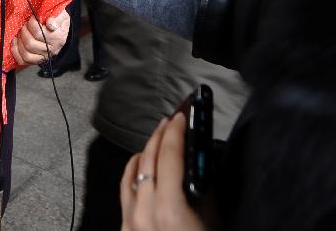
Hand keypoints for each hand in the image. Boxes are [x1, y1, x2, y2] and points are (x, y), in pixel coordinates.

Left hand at [10, 12, 70, 65]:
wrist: (61, 31)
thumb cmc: (58, 21)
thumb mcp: (61, 15)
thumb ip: (57, 18)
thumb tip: (50, 24)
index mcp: (57, 38)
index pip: (38, 33)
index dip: (31, 23)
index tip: (32, 17)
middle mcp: (51, 49)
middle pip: (30, 44)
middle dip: (24, 32)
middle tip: (25, 25)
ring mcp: (44, 56)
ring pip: (26, 54)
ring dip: (19, 41)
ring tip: (21, 32)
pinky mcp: (37, 60)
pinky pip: (23, 61)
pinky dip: (16, 51)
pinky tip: (16, 41)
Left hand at [120, 114, 204, 230]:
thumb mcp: (212, 218)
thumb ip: (203, 187)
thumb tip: (197, 159)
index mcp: (169, 208)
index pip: (168, 156)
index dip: (175, 132)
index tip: (180, 116)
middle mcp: (144, 212)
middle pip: (148, 160)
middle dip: (160, 136)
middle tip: (169, 121)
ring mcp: (130, 220)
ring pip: (132, 172)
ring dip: (146, 151)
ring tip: (158, 138)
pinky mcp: (124, 226)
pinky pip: (126, 190)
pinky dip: (134, 172)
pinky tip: (140, 163)